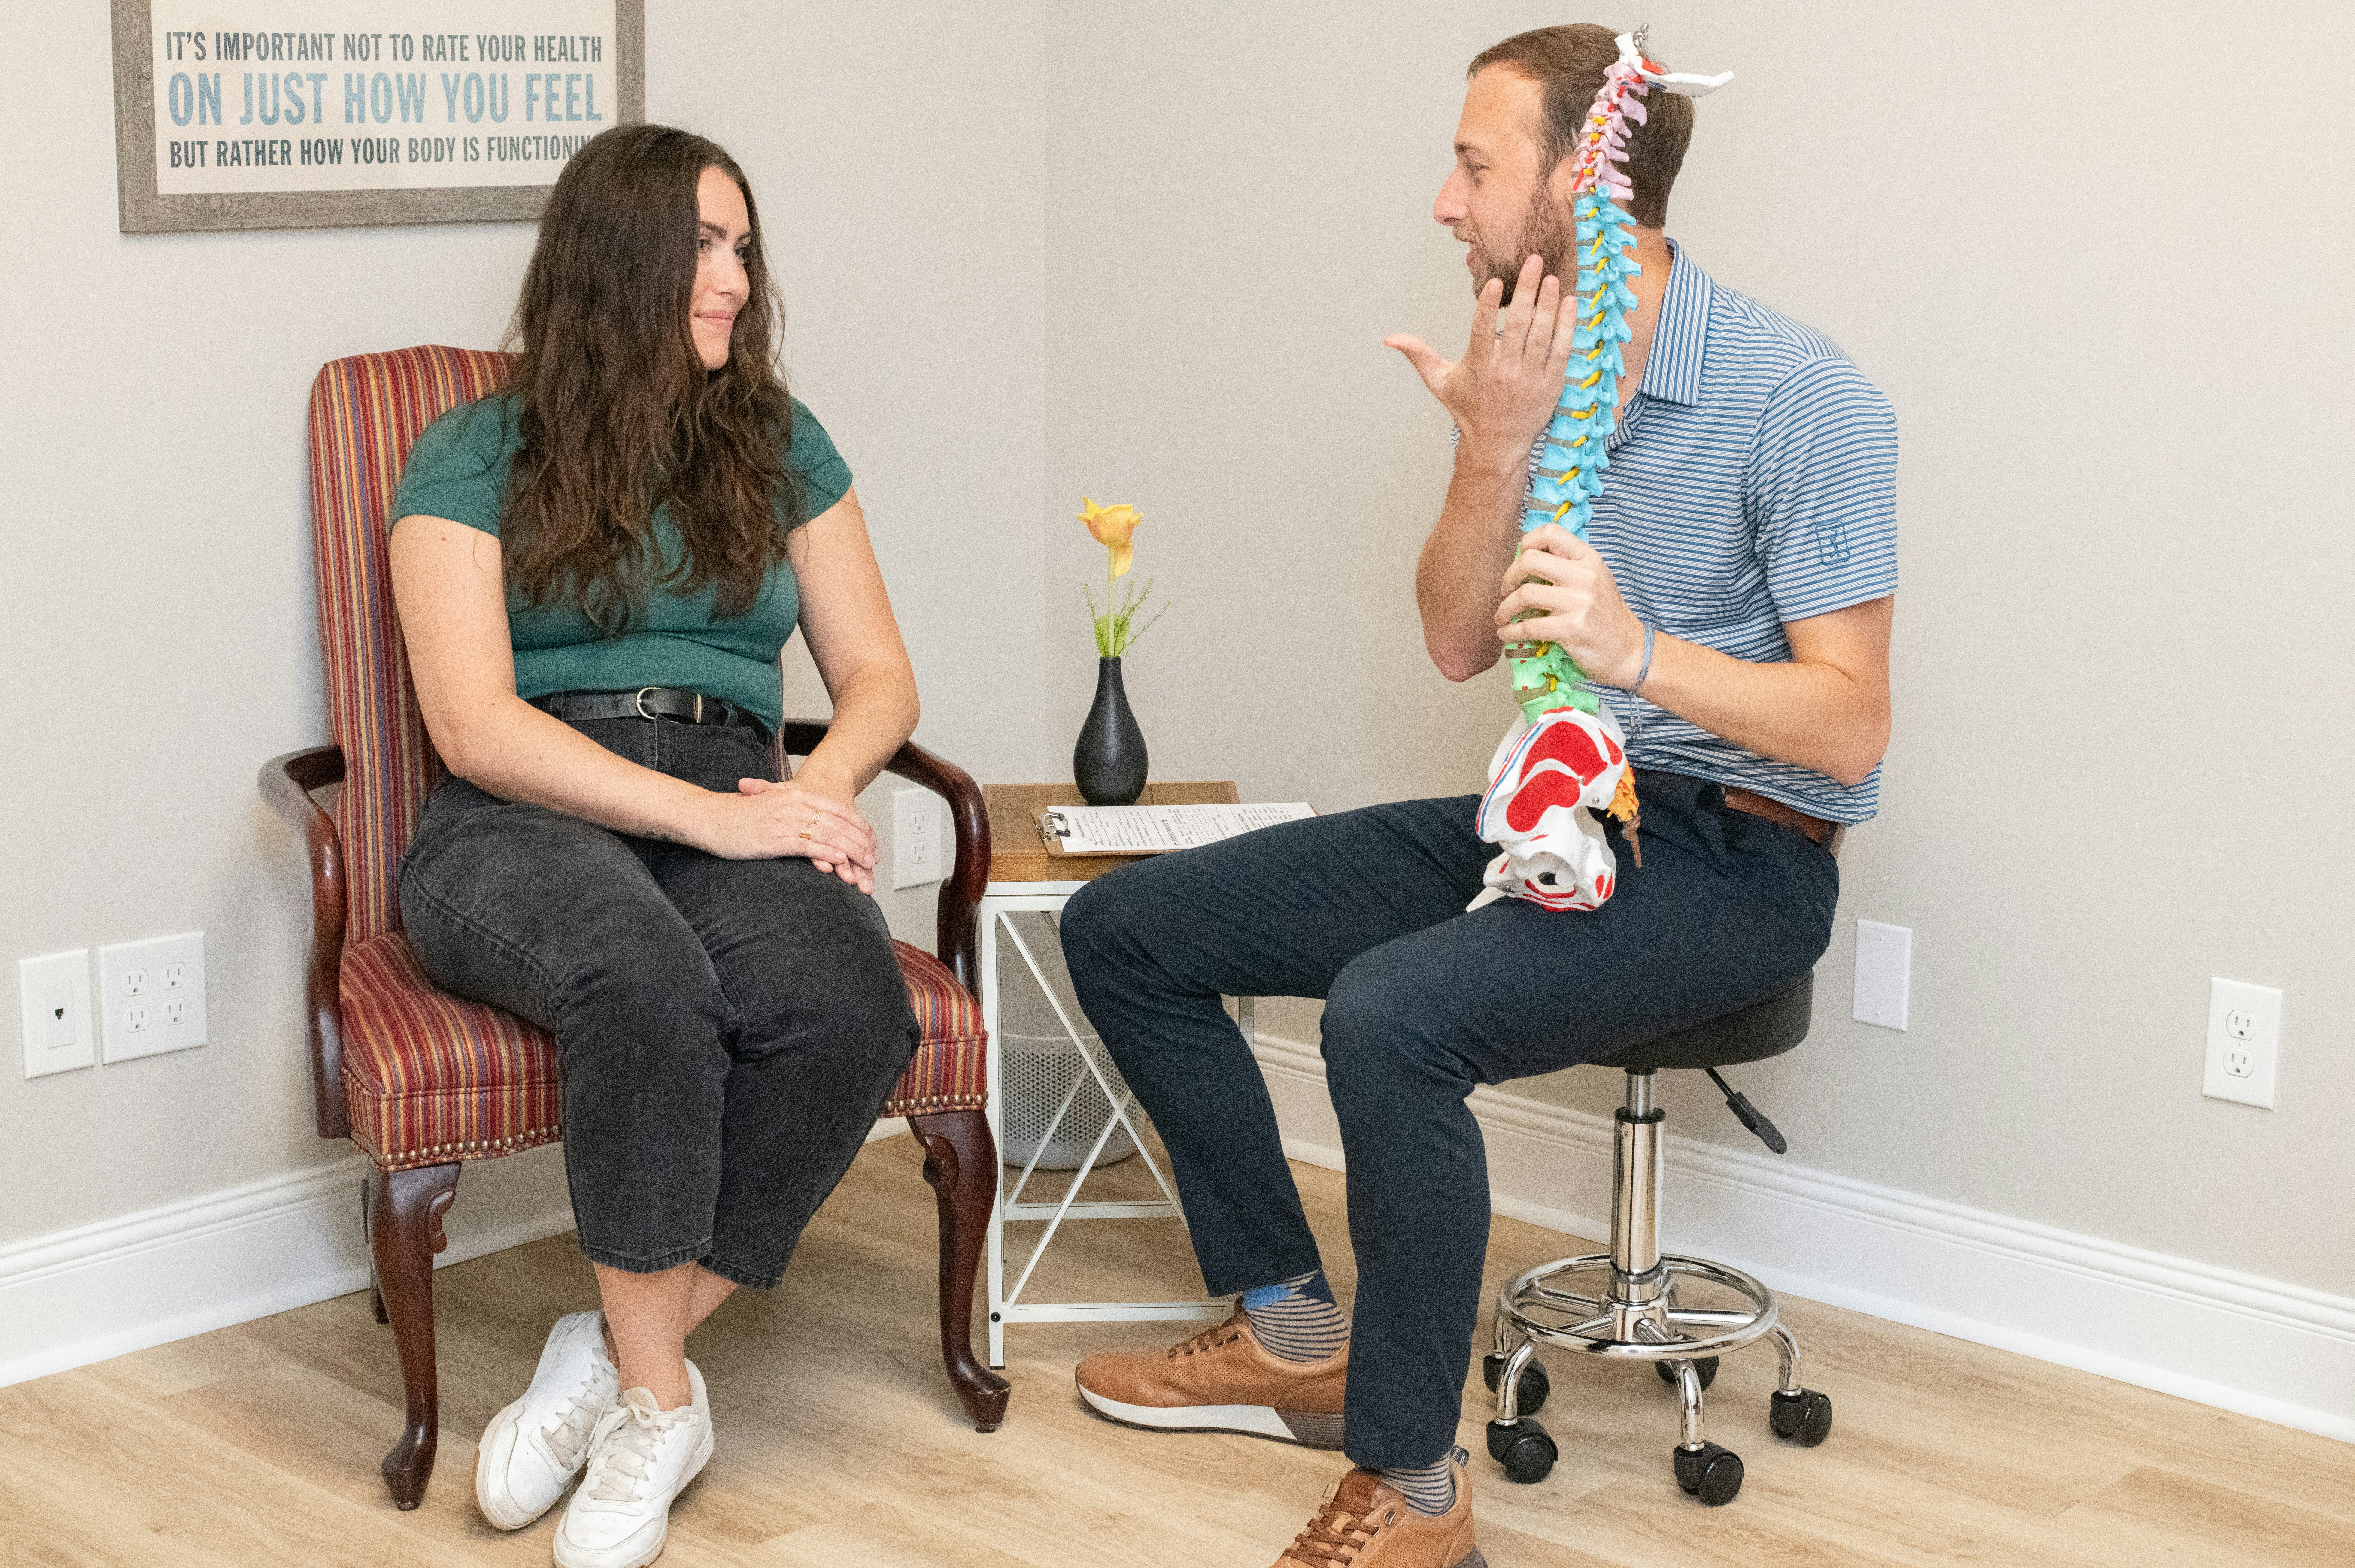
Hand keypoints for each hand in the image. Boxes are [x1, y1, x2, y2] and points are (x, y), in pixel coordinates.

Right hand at [697, 772, 878, 891]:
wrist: (709, 817)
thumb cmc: (738, 816)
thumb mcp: (771, 804)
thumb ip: (793, 808)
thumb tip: (814, 820)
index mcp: (795, 796)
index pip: (837, 810)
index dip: (857, 825)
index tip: (871, 838)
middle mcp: (794, 806)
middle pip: (838, 823)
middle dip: (860, 841)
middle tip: (875, 855)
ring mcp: (785, 822)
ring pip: (828, 836)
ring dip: (851, 850)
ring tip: (866, 862)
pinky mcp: (775, 839)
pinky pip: (807, 846)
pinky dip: (826, 854)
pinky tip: (840, 862)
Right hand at [1386, 254, 1575, 467]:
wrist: (1496, 446)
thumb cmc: (1468, 410)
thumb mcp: (1440, 382)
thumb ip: (1419, 355)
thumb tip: (1390, 338)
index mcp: (1479, 366)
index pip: (1483, 330)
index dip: (1489, 306)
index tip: (1496, 282)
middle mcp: (1505, 371)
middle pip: (1518, 325)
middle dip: (1528, 290)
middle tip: (1535, 261)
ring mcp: (1530, 378)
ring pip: (1542, 335)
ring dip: (1549, 304)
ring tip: (1553, 278)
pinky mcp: (1550, 384)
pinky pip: (1561, 351)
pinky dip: (1566, 327)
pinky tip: (1570, 303)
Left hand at [1494, 523, 1646, 687]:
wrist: (1630, 651)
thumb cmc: (1607, 616)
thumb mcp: (1595, 580)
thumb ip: (1568, 566)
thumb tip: (1528, 559)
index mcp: (1589, 559)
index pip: (1551, 533)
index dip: (1527, 543)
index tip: (1520, 561)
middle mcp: (1584, 576)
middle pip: (1530, 560)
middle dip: (1509, 576)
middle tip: (1506, 590)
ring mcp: (1579, 603)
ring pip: (1525, 594)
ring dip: (1505, 608)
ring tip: (1501, 617)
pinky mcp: (1571, 629)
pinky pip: (1529, 627)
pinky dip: (1510, 632)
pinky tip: (1507, 634)